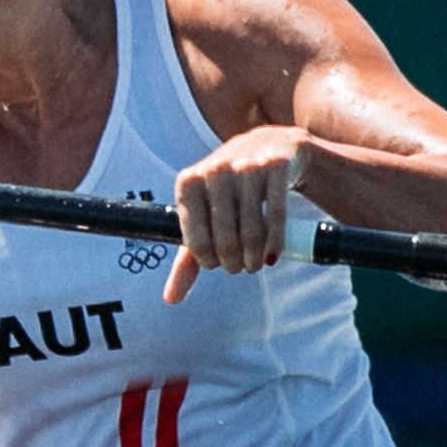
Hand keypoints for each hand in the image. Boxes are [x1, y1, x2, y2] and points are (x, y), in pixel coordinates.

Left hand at [162, 128, 307, 302]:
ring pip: (251, 230)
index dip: (209, 261)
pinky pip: (276, 216)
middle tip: (241, 268)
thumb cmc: (229, 191)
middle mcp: (215, 170)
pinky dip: (275, 243)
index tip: (218, 264)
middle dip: (234, 263)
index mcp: (189, 183)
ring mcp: (246, 166)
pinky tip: (272, 256)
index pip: (196, 241)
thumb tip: (170, 299)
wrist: (268, 147)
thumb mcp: (204, 217)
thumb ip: (187, 258)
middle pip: (225, 239)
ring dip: (255, 258)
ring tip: (255, 264)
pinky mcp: (275, 166)